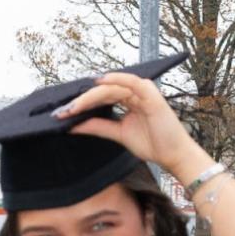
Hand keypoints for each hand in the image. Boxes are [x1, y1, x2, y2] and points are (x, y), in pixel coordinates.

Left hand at [55, 72, 201, 173]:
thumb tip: (74, 125)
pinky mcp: (151, 93)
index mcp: (128, 99)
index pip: (100, 96)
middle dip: (81, 101)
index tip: (62, 113)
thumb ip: (99, 126)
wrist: (172, 156)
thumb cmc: (152, 144)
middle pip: (102, 91)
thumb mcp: (119, 134)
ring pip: (111, 87)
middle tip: (62, 112)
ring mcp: (143, 91)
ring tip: (73, 106)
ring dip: (90, 96)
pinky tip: (98, 82)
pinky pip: (130, 81)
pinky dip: (114, 79)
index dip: (81, 104)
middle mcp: (135, 93)